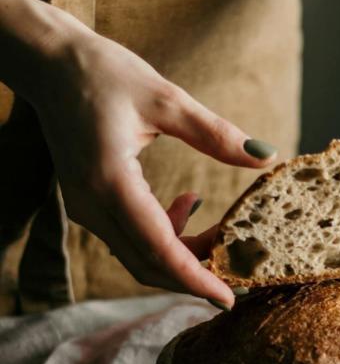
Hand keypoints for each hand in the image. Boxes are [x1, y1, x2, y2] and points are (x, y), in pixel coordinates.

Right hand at [24, 8, 275, 307]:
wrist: (49, 64)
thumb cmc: (103, 73)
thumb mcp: (166, 99)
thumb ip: (216, 134)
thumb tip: (266, 156)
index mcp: (109, 182)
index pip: (158, 249)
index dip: (195, 279)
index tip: (228, 299)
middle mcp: (92, 204)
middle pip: (148, 264)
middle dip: (194, 275)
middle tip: (238, 274)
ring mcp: (85, 208)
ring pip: (139, 255)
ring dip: (183, 255)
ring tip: (221, 232)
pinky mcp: (89, 204)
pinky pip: (131, 237)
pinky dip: (165, 235)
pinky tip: (189, 204)